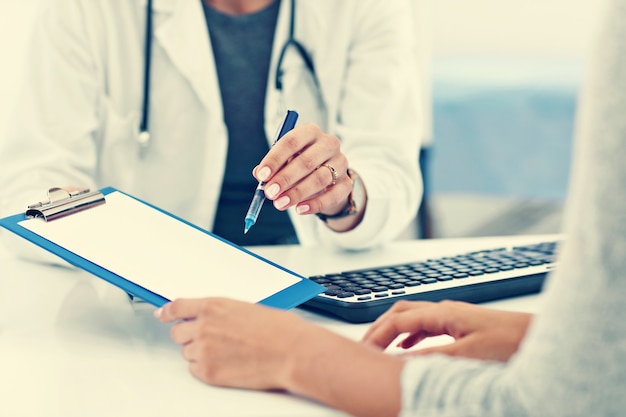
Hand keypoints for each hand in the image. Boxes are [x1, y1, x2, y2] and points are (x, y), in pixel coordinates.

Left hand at [156, 297, 403, 416]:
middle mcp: (204, 326)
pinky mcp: (209, 372)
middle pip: (178, 332)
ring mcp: (204, 350)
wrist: (293, 352)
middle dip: (189, 335)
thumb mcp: (247, 308)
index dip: (167, 312)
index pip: (177, 307)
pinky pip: (195, 370)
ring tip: (226, 352)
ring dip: (199, 352)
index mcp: (214, 306)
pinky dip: (205, 368)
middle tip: (208, 338)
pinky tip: (226, 363)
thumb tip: (212, 318)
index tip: (163, 315)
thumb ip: (222, 312)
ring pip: (186, 353)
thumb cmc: (280, 329)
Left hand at [253, 123, 355, 224]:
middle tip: (269, 193)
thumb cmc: (301, 164)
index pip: (291, 141)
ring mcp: (340, 162)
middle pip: (306, 161)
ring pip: (319, 179)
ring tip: (280, 204)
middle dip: (285, 179)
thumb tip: (259, 174)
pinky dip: (315, 204)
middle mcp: (328, 144)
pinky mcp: (347, 182)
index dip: (275, 159)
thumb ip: (273, 166)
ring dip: (297, 193)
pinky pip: (333, 195)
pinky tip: (300, 209)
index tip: (262, 176)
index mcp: (310, 132)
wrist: (327, 177)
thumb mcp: (286, 160)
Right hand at [361, 300, 532, 361]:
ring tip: (379, 348)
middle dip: (379, 328)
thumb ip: (432, 358)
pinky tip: (408, 350)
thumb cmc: (511, 341)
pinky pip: (425, 327)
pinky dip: (409, 337)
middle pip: (400, 312)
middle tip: (364, 346)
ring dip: (393, 331)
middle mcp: (444, 310)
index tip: (362, 350)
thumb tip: (401, 362)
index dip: (376, 334)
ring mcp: (452, 316)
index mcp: (442, 313)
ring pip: (412, 319)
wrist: (539, 336)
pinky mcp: (460, 325)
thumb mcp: (467, 355)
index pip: (397, 320)